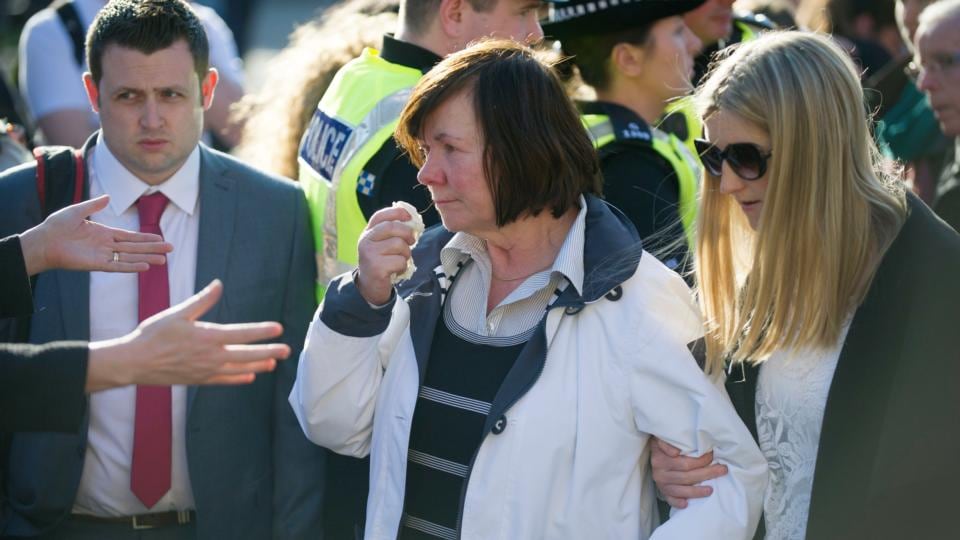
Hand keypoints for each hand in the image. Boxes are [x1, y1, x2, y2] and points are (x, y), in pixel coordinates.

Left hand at [19, 195, 172, 275]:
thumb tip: (108, 197)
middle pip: (135, 248)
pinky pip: (117, 267)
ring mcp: (102, 256)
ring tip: (163, 260)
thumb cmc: (56, 225)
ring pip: (130, 258)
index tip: (160, 238)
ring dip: (147, 258)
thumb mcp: (77, 211)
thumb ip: (93, 205)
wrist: (43, 241)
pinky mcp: (96, 265)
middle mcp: (106, 246)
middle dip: (153, 248)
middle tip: (170, 249)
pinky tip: (145, 267)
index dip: (145, 238)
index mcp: (103, 233)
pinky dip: (131, 267)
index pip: (129, 236)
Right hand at [86, 280, 290, 391]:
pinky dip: (239, 378)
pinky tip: (249, 376)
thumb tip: (219, 284)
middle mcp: (211, 356)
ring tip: (274, 363)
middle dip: (269, 351)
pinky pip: (224, 380)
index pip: (242, 334)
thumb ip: (202, 301)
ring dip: (258, 365)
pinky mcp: (199, 380)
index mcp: (207, 337)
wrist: (134, 362)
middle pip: (247, 354)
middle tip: (287, 350)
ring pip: (239, 369)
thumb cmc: (153, 334)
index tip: (278, 329)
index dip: (262, 331)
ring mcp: (206, 371)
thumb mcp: (178, 313)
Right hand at [355, 207, 417, 304]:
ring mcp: (370, 254)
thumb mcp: (382, 244)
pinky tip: (397, 270)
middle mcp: (366, 241)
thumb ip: (392, 233)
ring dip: (406, 253)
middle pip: (392, 227)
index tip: (409, 216)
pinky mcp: (377, 268)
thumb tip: (412, 222)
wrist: (370, 287)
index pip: (381, 216)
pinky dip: (403, 266)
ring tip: (400, 260)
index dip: (397, 213)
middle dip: (407, 233)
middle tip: (412, 241)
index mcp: (367, 233)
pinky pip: (400, 261)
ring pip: (399, 245)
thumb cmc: (380, 262)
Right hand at [650, 437, 728, 508]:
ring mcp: (661, 484)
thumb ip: (668, 442)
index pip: (685, 463)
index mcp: (660, 459)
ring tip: (711, 490)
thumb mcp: (663, 437)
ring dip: (697, 491)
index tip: (712, 456)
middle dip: (707, 473)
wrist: (652, 450)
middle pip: (687, 477)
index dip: (701, 461)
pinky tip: (687, 504)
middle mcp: (659, 473)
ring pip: (681, 491)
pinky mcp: (662, 492)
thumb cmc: (664, 442)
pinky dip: (678, 503)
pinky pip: (670, 500)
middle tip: (722, 470)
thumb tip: (675, 452)